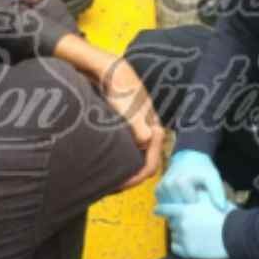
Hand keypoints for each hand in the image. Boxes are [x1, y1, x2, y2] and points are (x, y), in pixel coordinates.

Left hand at [99, 57, 164, 189]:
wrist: (108, 70)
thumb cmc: (120, 86)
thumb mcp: (130, 105)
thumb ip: (138, 124)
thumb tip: (147, 140)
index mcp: (153, 129)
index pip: (152, 162)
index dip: (139, 176)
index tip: (121, 184)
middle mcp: (146, 133)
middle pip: (144, 164)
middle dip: (131, 179)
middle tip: (111, 188)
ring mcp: (135, 132)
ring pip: (135, 159)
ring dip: (124, 172)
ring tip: (108, 181)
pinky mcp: (125, 130)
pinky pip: (126, 152)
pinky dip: (118, 162)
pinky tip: (105, 165)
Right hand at [155, 150, 226, 209]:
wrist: (188, 156)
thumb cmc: (202, 168)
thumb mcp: (212, 176)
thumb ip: (217, 191)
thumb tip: (221, 208)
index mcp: (181, 182)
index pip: (189, 208)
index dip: (198, 209)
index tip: (203, 204)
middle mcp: (168, 185)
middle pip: (179, 210)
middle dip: (188, 211)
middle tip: (196, 205)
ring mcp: (161, 187)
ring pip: (171, 210)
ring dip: (179, 210)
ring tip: (189, 203)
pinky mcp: (158, 190)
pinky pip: (164, 205)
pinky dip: (172, 206)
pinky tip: (180, 202)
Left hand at [156, 190, 235, 258]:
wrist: (235, 234)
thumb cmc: (223, 214)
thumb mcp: (208, 198)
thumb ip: (194, 196)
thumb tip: (187, 193)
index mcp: (184, 209)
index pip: (165, 208)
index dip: (160, 209)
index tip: (156, 210)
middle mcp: (181, 224)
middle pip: (171, 222)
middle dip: (176, 222)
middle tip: (186, 223)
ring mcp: (184, 238)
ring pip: (174, 235)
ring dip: (179, 234)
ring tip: (191, 233)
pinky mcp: (188, 252)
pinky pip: (176, 248)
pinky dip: (180, 245)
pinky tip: (189, 242)